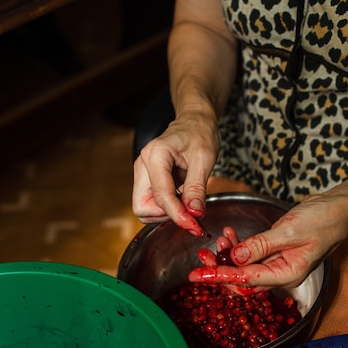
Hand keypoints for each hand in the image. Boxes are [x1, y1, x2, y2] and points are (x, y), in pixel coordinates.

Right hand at [132, 111, 219, 235]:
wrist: (193, 122)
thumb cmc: (199, 133)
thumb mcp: (205, 158)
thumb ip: (197, 187)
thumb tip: (195, 214)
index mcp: (155, 155)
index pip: (161, 196)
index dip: (177, 215)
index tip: (194, 225)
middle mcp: (143, 165)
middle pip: (142, 207)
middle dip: (166, 215)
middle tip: (190, 211)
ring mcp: (142, 173)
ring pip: (144, 208)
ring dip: (166, 213)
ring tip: (187, 201)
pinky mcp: (146, 180)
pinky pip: (151, 203)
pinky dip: (167, 207)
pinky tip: (182, 199)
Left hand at [189, 194, 347, 289]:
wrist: (339, 209)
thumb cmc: (323, 221)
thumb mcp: (289, 232)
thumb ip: (260, 246)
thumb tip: (235, 258)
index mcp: (286, 275)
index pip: (245, 280)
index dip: (219, 276)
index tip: (198, 276)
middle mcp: (280, 273)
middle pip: (241, 279)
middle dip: (219, 267)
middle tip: (201, 256)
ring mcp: (277, 263)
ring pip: (244, 266)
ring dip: (227, 255)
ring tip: (218, 240)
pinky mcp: (275, 251)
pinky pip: (251, 254)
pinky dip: (238, 246)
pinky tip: (229, 235)